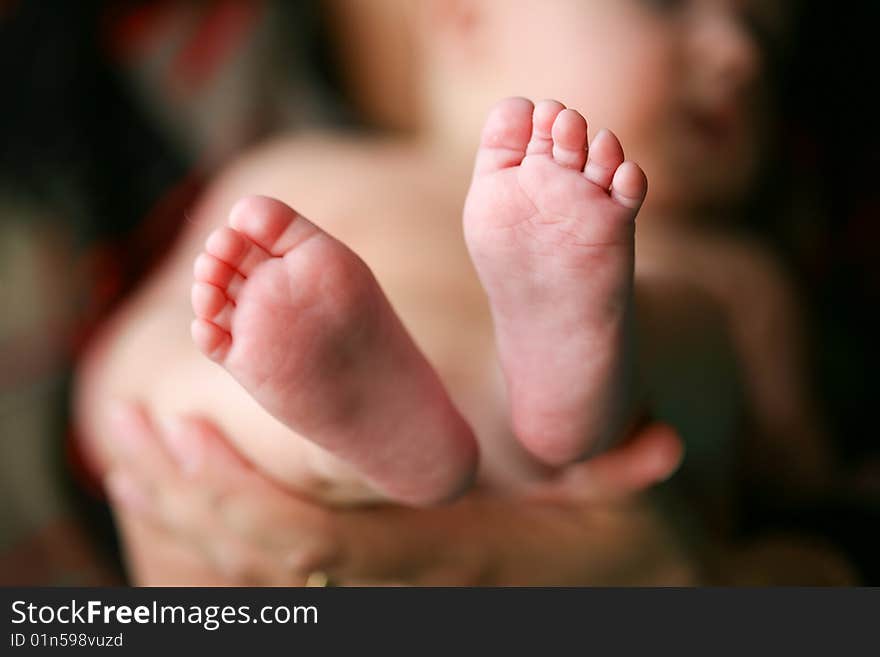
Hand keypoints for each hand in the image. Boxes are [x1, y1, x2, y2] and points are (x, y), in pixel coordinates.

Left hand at [103, 403, 691, 584]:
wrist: (623, 592)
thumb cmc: (620, 548)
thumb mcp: (627, 508)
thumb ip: (620, 473)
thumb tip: (661, 442)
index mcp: (450, 570)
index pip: (313, 549)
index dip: (234, 499)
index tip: (182, 430)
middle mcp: (400, 600)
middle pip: (253, 574)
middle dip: (177, 504)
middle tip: (130, 428)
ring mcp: (383, 606)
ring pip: (249, 591)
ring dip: (175, 525)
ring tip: (133, 451)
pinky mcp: (378, 596)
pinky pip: (269, 593)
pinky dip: (205, 550)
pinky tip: (177, 499)